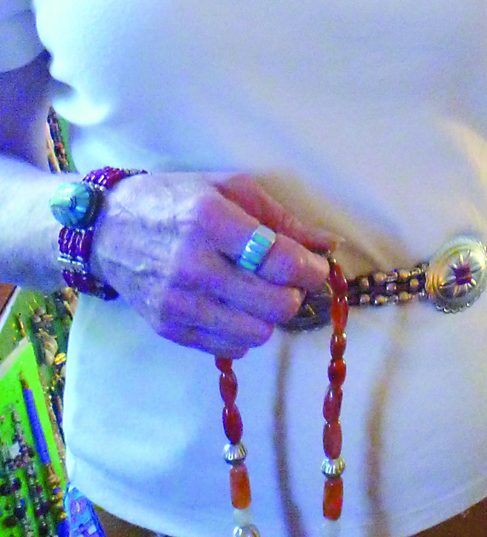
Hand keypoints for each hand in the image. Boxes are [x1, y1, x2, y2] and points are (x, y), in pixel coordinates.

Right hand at [89, 172, 334, 356]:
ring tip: (259, 292)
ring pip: (257, 332)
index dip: (310, 269)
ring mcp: (177, 301)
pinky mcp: (167, 328)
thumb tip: (330, 245)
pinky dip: (243, 331)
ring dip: (269, 316)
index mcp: (211, 220)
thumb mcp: (230, 189)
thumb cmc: (176, 199)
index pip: (279, 259)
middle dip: (294, 293)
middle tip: (289, 280)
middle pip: (275, 304)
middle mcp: (192, 264)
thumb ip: (283, 219)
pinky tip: (235, 307)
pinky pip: (230, 348)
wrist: (107, 228)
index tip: (317, 267)